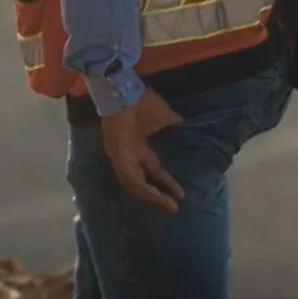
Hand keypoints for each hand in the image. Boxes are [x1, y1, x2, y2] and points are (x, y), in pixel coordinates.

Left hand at [97, 88, 184, 213]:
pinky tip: (153, 194)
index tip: (181, 194)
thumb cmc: (141, 102)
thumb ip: (172, 122)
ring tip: (165, 204)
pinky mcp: (117, 155)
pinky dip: (140, 186)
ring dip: (150, 195)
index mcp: (138, 146)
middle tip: (172, 207)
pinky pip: (128, 177)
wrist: (124, 91)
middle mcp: (128, 154)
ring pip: (133, 184)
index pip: (154, 170)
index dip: (167, 182)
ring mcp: (121, 156)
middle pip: (142, 182)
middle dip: (157, 195)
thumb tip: (181, 122)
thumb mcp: (163, 115)